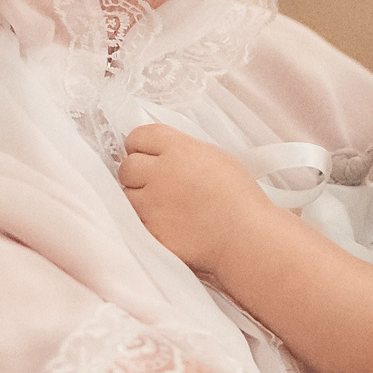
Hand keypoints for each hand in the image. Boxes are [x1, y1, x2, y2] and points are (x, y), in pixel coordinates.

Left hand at [118, 124, 272, 276]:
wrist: (245, 237)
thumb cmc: (240, 198)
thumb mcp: (216, 158)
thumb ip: (184, 152)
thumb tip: (164, 154)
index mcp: (179, 150)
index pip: (139, 136)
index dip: (140, 146)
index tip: (146, 154)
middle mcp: (161, 173)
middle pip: (127, 166)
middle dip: (137, 173)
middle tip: (154, 183)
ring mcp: (152, 204)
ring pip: (126, 195)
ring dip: (138, 198)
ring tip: (160, 206)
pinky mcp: (150, 231)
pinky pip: (135, 222)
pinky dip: (145, 222)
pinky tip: (165, 224)